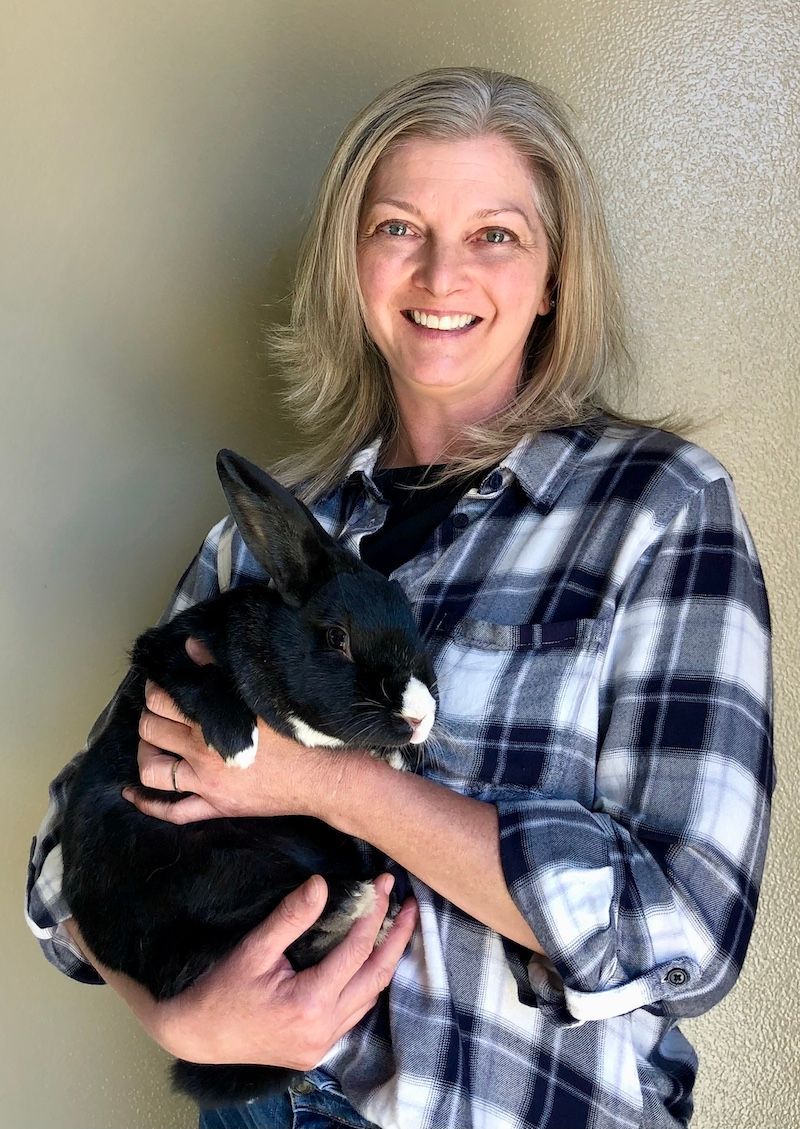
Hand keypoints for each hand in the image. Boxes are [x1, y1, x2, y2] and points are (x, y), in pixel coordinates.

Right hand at [68, 874, 417, 1068]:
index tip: (384, 884)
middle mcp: (324, 1028)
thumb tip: (322, 883)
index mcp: (310, 1003)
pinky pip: (355, 1013)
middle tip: (411, 905)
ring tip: (397, 926)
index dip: (373, 913)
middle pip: (376, 976)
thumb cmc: (220, 988)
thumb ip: (291, 917)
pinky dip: (367, 983)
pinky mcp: (317, 1050)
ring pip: (370, 997)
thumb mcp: (254, 948)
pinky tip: (369, 961)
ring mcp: (323, 1044)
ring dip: (386, 961)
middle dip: (397, 937)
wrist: (196, 1034)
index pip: (356, 950)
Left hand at [127, 637, 371, 822]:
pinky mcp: (215, 807)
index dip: (156, 689)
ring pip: (153, 771)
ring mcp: (205, 785)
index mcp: (210, 723)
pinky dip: (148, 804)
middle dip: (149, 716)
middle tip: (157, 708)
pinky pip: (173, 812)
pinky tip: (132, 794)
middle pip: (153, 732)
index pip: (164, 701)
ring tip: (151, 742)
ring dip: (145, 754)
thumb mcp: (259, 696)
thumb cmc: (296, 733)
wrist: (322, 776)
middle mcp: (200, 755)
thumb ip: (220, 671)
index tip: (161, 683)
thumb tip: (190, 647)